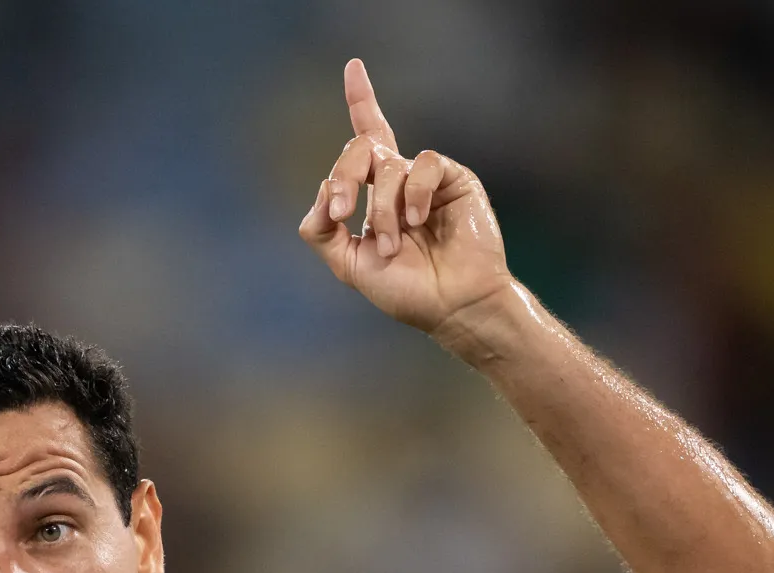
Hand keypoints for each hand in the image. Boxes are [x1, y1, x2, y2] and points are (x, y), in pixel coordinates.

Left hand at [296, 58, 511, 339]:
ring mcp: (426, 179)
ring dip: (381, 210)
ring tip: (393, 244)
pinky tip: (418, 222)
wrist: (451, 306)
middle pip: (361, 148)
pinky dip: (413, 195)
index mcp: (376, 196)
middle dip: (344, 176)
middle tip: (342, 212)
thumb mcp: (349, 265)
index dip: (362, 99)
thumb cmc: (406, 290)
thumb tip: (319, 196)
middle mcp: (400, 181)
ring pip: (387, 166)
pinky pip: (423, 164)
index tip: (353, 65)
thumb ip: (322, 232)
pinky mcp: (453, 178)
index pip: (364, 142)